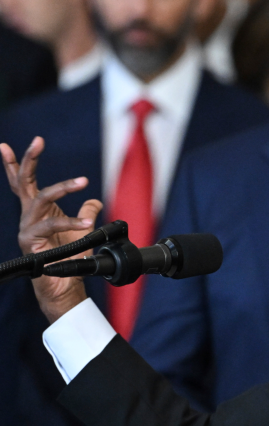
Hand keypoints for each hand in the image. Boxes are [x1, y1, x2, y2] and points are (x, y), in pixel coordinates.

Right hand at [2, 137, 101, 321]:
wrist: (65, 285)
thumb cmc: (70, 257)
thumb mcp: (83, 229)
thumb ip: (85, 212)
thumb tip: (93, 201)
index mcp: (38, 210)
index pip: (25, 182)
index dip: (20, 162)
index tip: (17, 143)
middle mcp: (28, 216)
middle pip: (24, 181)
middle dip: (29, 159)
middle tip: (38, 141)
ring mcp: (27, 228)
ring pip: (41, 198)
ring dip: (63, 187)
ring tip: (83, 181)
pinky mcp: (30, 241)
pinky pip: (51, 225)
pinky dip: (71, 221)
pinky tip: (87, 222)